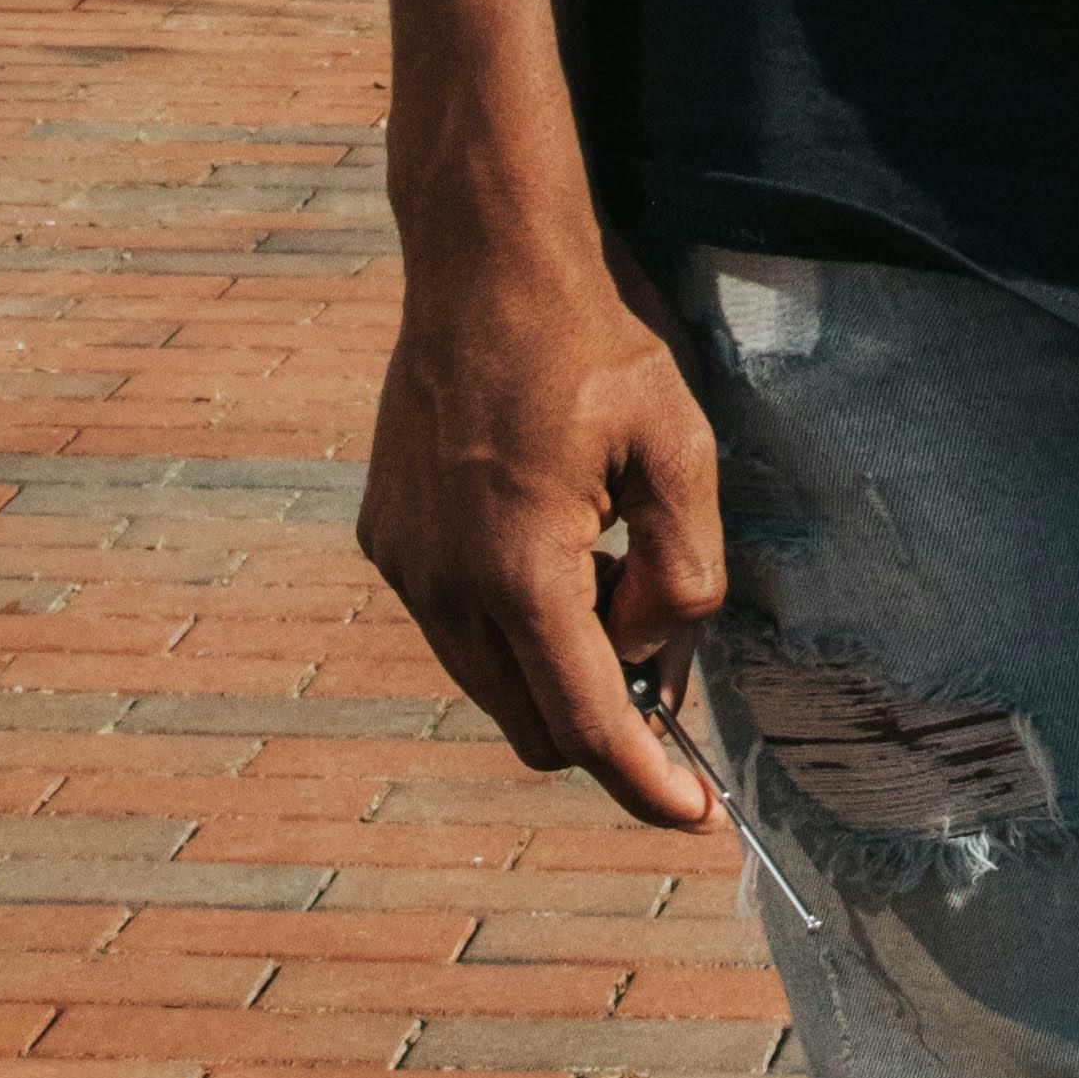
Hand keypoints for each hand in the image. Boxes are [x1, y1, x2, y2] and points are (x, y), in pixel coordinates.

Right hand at [359, 239, 725, 829]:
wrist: (482, 261)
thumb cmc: (592, 344)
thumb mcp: (677, 445)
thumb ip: (684, 567)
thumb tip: (657, 648)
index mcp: (519, 571)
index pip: (585, 724)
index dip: (644, 781)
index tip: (693, 816)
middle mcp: (444, 586)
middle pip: (531, 723)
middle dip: (603, 720)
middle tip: (663, 655)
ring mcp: (404, 566)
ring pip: (489, 681)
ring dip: (555, 665)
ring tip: (609, 570)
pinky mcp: (385, 540)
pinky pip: (454, 626)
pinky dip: (510, 622)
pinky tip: (555, 540)